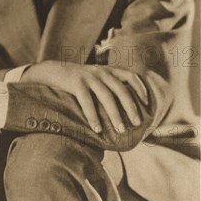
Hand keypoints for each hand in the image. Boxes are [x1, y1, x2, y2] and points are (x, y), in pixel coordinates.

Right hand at [21, 61, 147, 133]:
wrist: (54, 71)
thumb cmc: (78, 80)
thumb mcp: (95, 77)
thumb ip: (108, 86)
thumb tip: (124, 109)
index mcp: (108, 70)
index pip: (130, 76)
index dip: (140, 88)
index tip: (146, 103)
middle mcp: (101, 72)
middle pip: (121, 89)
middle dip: (131, 107)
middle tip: (137, 123)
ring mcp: (88, 77)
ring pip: (106, 97)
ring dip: (115, 115)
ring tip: (121, 130)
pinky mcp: (76, 83)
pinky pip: (87, 102)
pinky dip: (93, 116)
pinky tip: (97, 129)